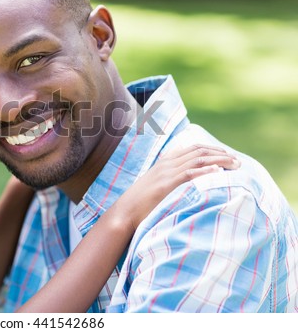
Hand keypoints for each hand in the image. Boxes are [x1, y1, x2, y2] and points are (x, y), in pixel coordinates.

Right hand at [124, 144, 239, 229]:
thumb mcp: (155, 183)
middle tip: (238, 161)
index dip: (213, 149)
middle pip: (199, 152)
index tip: (228, 154)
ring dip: (219, 160)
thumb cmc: (141, 202)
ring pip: (197, 160)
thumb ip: (169, 174)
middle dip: (221, 154)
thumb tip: (187, 170)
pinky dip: (204, 170)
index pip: (194, 148)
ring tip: (235, 164)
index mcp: (165, 162)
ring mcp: (166, 174)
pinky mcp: (166, 186)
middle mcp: (167, 164)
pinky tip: (217, 171)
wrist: (125, 213)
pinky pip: (188, 174)